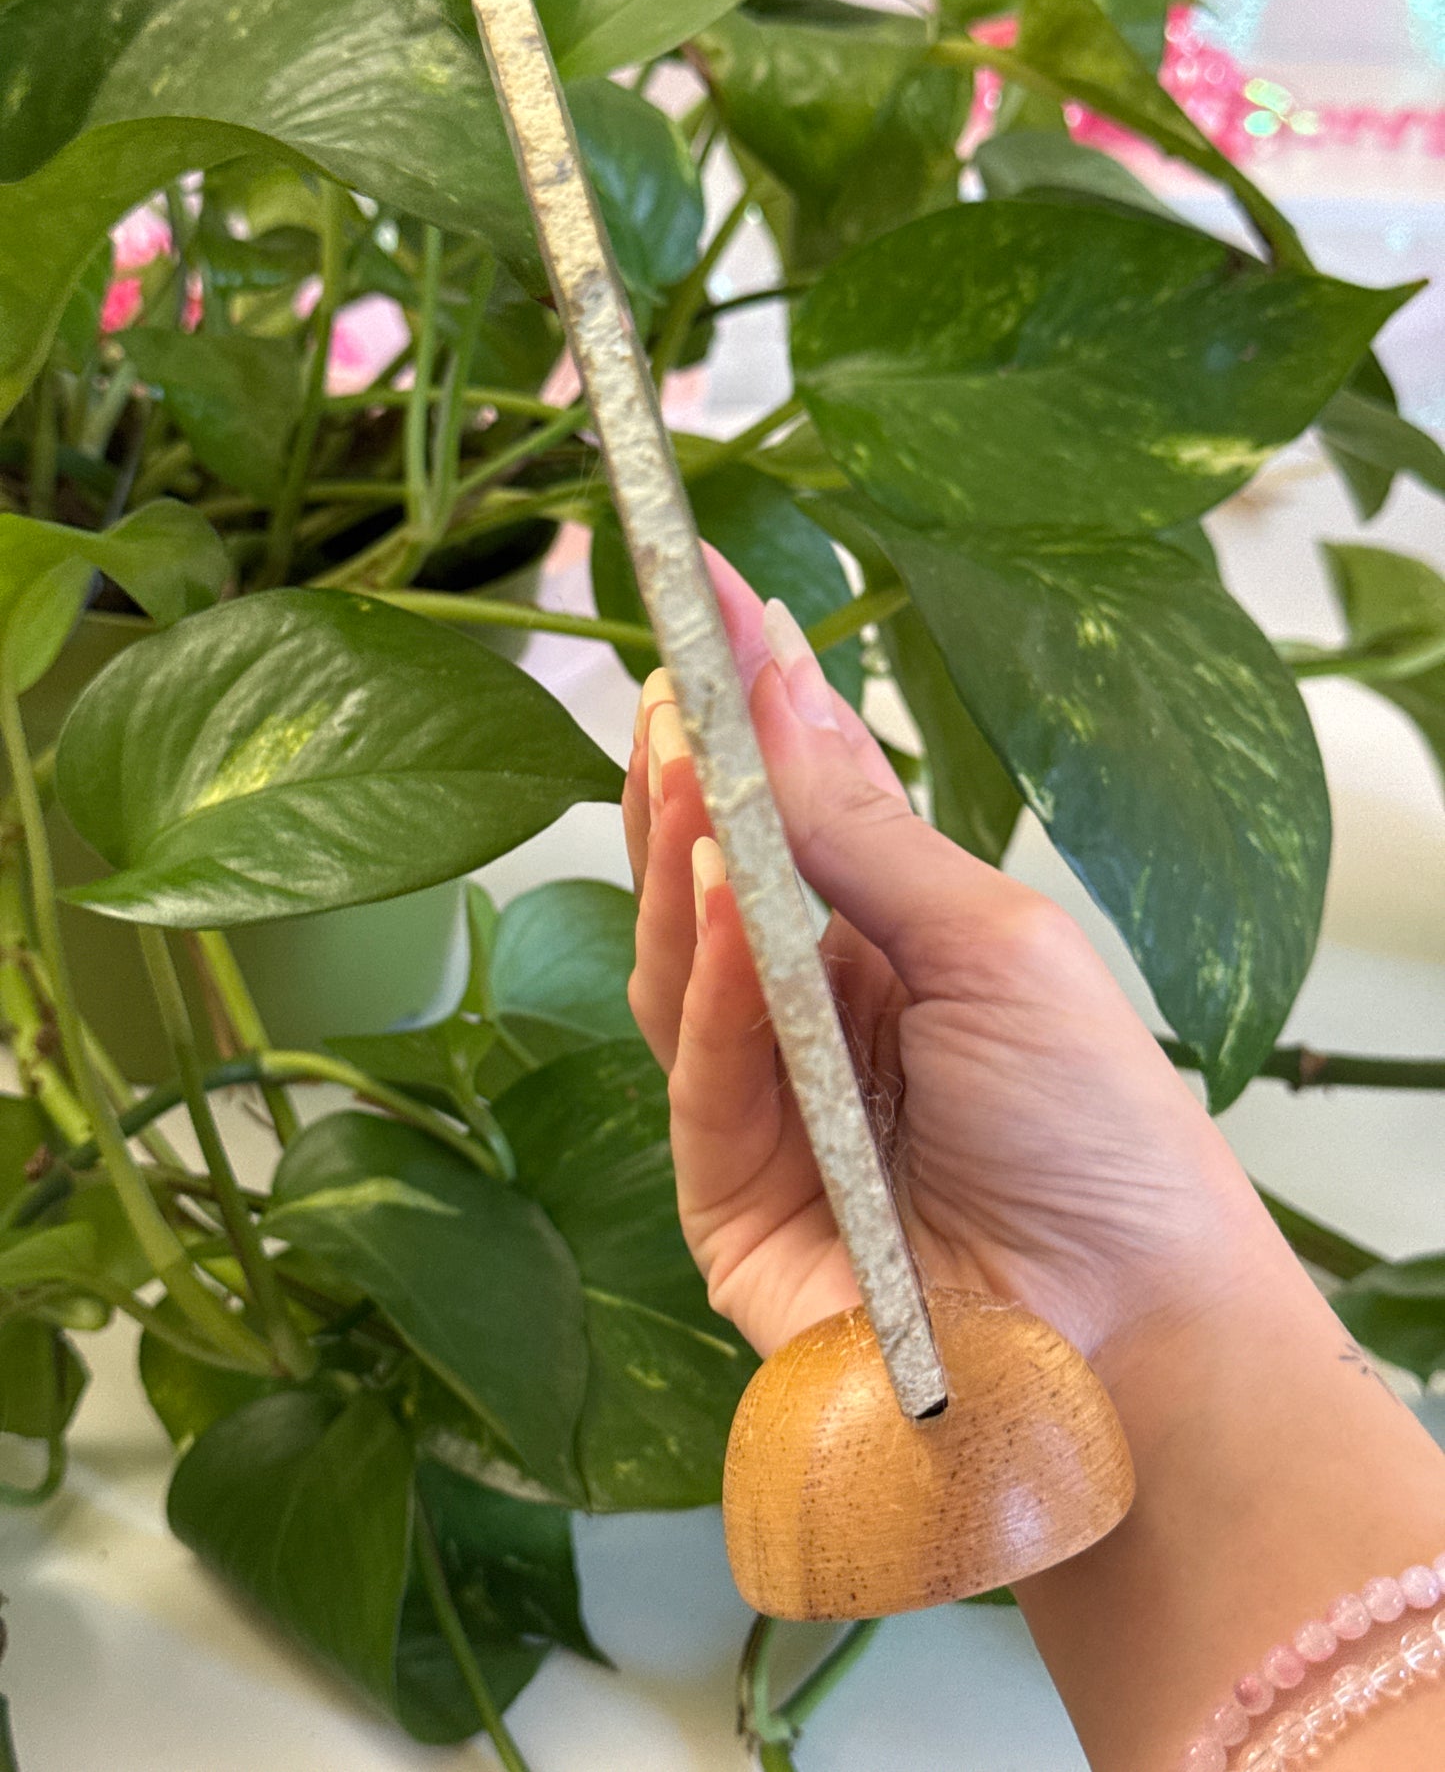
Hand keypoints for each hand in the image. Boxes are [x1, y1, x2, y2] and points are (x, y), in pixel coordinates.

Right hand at [624, 551, 1274, 1364]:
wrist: (1133, 1322)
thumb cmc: (1095, 1123)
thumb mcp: (992, 944)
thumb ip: (864, 834)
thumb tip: (777, 690)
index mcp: (881, 950)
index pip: (789, 816)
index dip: (746, 717)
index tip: (708, 604)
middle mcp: (808, 1019)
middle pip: (709, 886)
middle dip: (686, 781)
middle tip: (673, 679)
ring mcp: (761, 1110)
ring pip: (678, 972)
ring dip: (681, 865)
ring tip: (683, 763)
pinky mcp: (726, 1202)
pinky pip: (702, 1078)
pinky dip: (712, 990)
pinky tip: (724, 903)